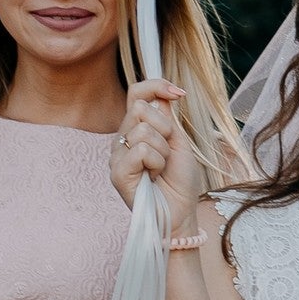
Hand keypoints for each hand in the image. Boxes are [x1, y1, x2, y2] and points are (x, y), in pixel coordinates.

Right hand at [112, 79, 200, 222]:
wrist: (181, 213)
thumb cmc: (180, 182)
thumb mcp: (179, 142)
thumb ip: (167, 118)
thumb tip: (163, 93)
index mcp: (137, 129)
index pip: (137, 94)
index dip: (156, 86)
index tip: (178, 93)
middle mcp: (123, 139)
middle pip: (140, 108)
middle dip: (165, 129)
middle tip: (168, 153)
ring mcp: (117, 155)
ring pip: (143, 130)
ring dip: (162, 151)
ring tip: (161, 169)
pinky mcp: (117, 172)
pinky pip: (140, 150)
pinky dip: (156, 163)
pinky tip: (153, 177)